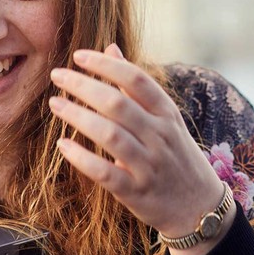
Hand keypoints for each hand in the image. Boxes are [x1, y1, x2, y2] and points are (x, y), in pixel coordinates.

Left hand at [49, 44, 234, 254]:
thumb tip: (110, 48)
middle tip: (57, 76)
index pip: (136, 79)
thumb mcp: (165, 117)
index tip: (78, 56)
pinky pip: (105, 173)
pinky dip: (82, 158)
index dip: (105, 65)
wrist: (198, 206)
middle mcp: (160, 136)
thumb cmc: (175, 155)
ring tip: (55, 104)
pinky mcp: (136, 191)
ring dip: (78, 117)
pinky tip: (63, 146)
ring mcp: (149, 164)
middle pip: (117, 104)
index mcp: (167, 113)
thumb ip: (135, 85)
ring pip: (109, 135)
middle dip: (84, 86)